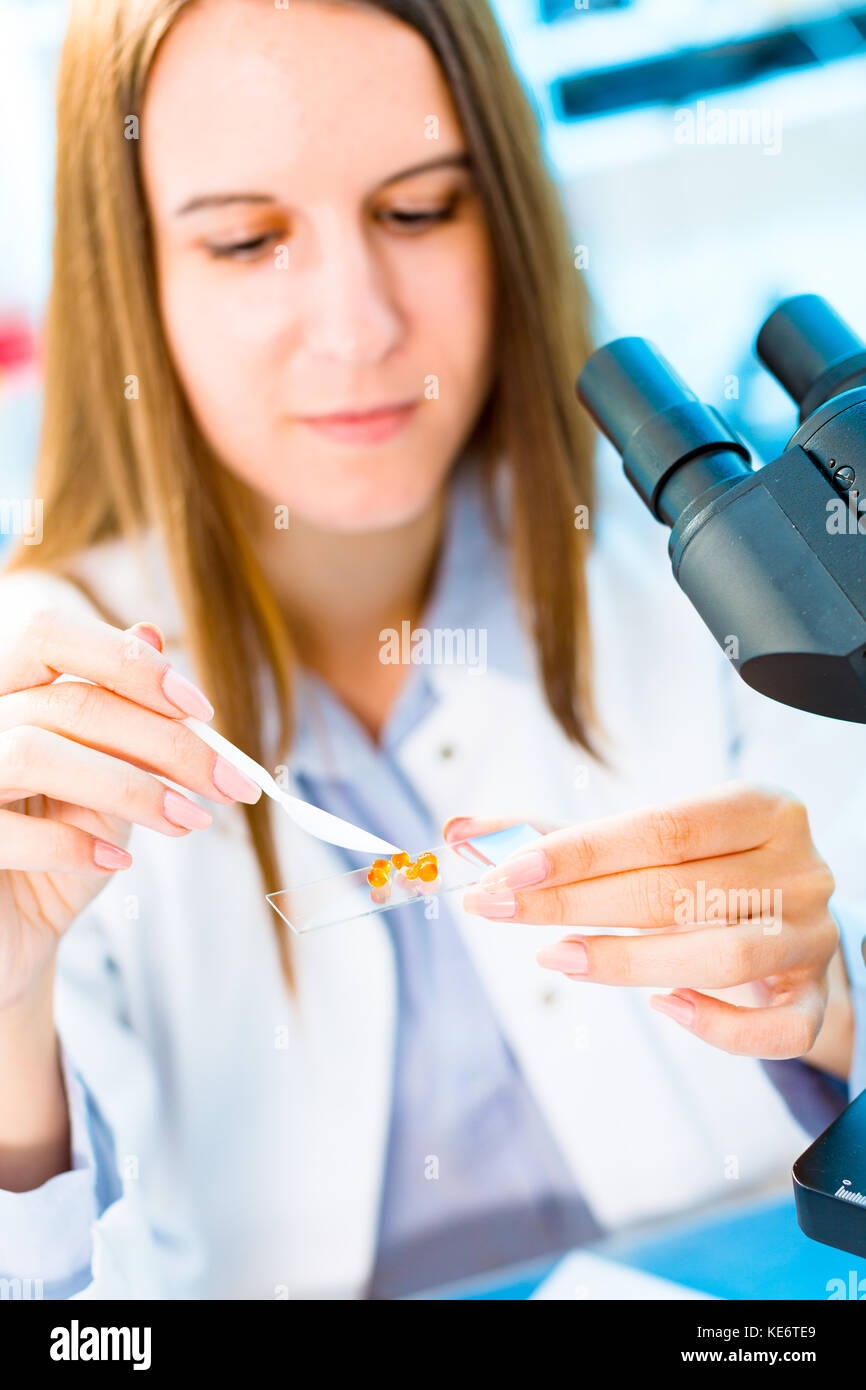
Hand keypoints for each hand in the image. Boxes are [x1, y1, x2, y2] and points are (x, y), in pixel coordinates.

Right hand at [0, 601, 261, 1013]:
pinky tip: (118, 860)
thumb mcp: (102, 787)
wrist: (14, 939)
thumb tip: (151, 634)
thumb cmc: (57, 858)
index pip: (49, 637)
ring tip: (188, 821)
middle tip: (230, 783)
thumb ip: (122, 723)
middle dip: (166, 742)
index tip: (201, 710)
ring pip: (36, 752)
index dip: (129, 664)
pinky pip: (6, 828)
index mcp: (5, 694)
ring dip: (130, 786)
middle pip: (69, 703)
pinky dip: (74, 843)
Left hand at [444, 781, 840, 1060]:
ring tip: (556, 958)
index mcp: (762, 808)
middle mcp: (798, 868)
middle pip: (679, 890)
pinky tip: (659, 1006)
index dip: (582, 850)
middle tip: (499, 909)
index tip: (509, 869)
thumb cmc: (699, 871)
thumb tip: (460, 830)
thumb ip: (555, 836)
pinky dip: (716, 1026)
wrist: (786, 918)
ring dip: (628, 961)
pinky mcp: (816, 998)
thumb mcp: (641, 842)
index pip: (664, 827)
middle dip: (575, 903)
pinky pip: (777, 1029)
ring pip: (722, 957)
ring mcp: (814, 936)